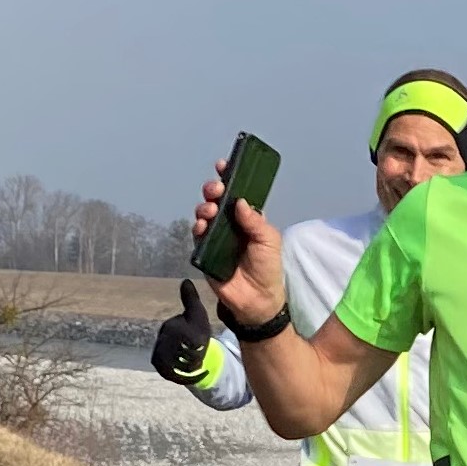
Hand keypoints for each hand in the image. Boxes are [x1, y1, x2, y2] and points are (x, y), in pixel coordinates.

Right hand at [153, 278, 218, 384]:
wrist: (194, 348)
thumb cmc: (197, 329)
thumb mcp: (197, 314)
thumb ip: (191, 299)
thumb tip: (186, 280)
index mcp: (170, 327)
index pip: (180, 336)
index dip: (194, 342)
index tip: (202, 343)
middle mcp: (162, 341)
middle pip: (178, 353)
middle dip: (193, 356)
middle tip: (201, 355)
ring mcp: (160, 356)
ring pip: (176, 366)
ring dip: (189, 367)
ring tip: (198, 364)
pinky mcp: (162, 369)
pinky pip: (173, 375)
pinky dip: (186, 377)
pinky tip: (197, 373)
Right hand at [191, 158, 286, 320]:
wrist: (258, 300)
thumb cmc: (268, 268)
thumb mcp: (269, 241)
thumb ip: (255, 221)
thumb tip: (239, 202)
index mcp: (247, 218)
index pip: (236, 193)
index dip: (229, 178)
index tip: (223, 166)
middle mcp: (229, 225)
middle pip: (216, 200)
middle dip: (213, 190)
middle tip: (216, 190)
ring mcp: (216, 237)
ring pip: (204, 214)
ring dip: (204, 208)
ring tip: (210, 211)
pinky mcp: (205, 252)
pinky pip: (197, 236)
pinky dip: (198, 228)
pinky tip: (202, 227)